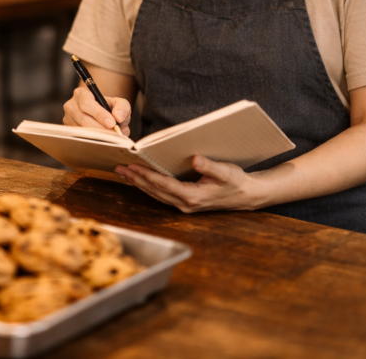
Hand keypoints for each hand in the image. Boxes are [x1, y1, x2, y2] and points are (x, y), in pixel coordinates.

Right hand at [63, 87, 131, 135]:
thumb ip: (122, 107)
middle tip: (114, 134)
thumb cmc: (110, 109)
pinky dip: (93, 141)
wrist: (103, 116)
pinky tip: (103, 141)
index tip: (112, 123)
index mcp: (81, 94)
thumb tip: (118, 117)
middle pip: (83, 118)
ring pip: (81, 130)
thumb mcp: (119, 104)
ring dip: (98, 136)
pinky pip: (79, 138)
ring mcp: (67, 120)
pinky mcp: (69, 132)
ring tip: (111, 138)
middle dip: (100, 128)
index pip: (86, 103)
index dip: (99, 114)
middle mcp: (71, 106)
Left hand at [114, 155, 261, 212]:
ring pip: (156, 194)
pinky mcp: (185, 203)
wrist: (246, 196)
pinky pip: (161, 195)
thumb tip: (195, 159)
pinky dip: (149, 186)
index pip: (163, 184)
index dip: (146, 175)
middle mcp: (185, 204)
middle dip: (136, 179)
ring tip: (124, 173)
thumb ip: (209, 166)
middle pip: (154, 190)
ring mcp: (184, 205)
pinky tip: (140, 180)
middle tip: (119, 167)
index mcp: (192, 196)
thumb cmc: (236, 182)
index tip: (132, 166)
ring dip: (139, 183)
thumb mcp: (225, 171)